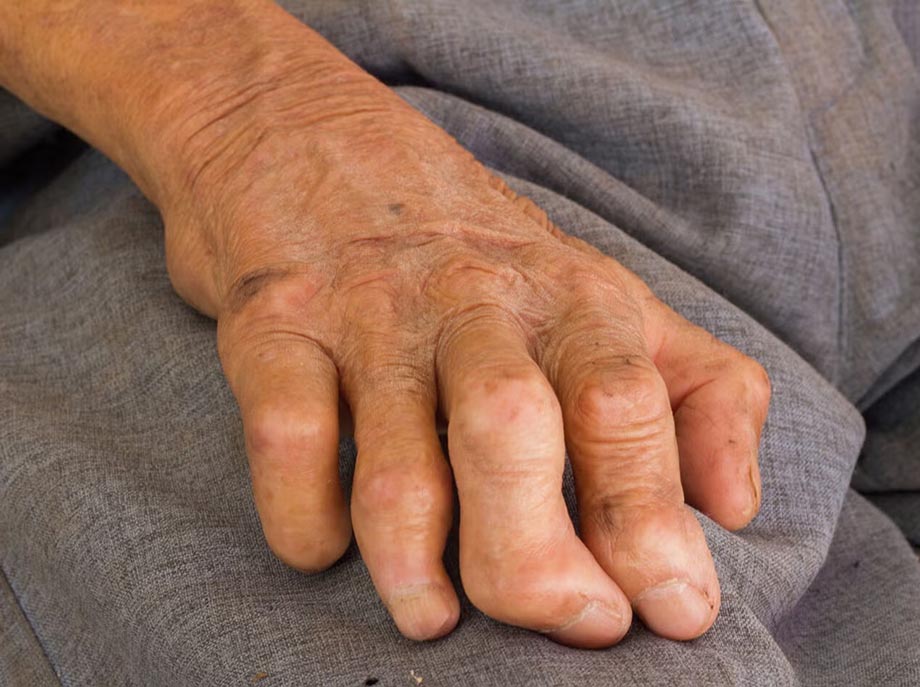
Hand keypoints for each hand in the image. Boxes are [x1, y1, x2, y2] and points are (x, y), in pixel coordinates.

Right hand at [159, 45, 769, 649]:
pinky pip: (289, 445)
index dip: (653, 526)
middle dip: (537, 563)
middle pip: (512, 436)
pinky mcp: (272, 327)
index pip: (624, 409)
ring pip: (398, 470)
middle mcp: (470, 299)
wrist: (319, 149)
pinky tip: (330, 547)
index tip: (669, 610)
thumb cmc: (477, 253)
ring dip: (417, 571)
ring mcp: (366, 313)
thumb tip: (735, 507)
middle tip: (560, 620)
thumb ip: (697, 389)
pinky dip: (307, 527)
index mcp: (570, 298)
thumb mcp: (605, 298)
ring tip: (433, 616)